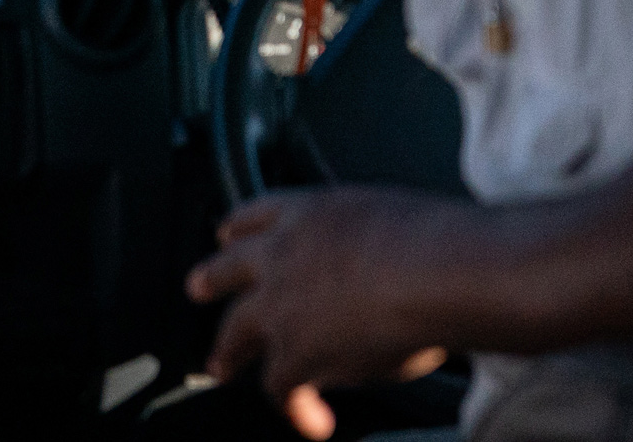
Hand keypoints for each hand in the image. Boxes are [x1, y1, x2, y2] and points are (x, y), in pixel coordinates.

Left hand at [186, 188, 458, 439]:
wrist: (435, 271)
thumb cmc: (435, 243)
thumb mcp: (387, 221)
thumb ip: (364, 246)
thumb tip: (378, 274)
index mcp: (307, 212)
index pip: (254, 216)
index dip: (239, 231)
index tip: (228, 237)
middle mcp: (281, 253)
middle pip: (228, 268)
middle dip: (210, 279)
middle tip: (197, 288)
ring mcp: (278, 303)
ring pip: (235, 331)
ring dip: (226, 353)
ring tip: (220, 366)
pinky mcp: (291, 352)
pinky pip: (280, 387)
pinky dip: (296, 408)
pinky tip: (312, 421)